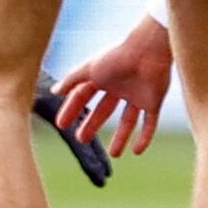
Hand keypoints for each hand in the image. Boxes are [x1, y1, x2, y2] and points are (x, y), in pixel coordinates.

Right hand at [52, 15, 172, 156]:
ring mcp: (137, 96)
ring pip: (128, 121)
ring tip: (114, 154)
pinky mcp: (153, 102)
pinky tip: (136, 151)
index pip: (84, 96)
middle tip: (81, 139)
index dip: (72, 110)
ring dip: (121, 137)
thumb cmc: (116, 57)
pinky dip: (144, 137)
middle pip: (104, 110)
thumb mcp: (89, 69)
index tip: (62, 125)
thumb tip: (54, 91)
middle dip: (92, 125)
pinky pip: (149, 123)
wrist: (147, 52)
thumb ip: (71, 80)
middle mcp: (119, 88)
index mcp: (103, 78)